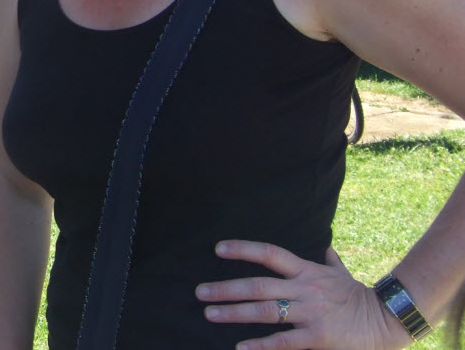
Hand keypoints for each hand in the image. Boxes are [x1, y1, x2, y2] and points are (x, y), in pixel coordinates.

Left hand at [195, 241, 410, 348]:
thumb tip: (327, 247)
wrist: (387, 319)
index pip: (269, 253)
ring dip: (234, 313)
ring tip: (210, 313)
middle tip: (200, 292)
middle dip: (226, 289)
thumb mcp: (342, 273)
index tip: (218, 249)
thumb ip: (330, 260)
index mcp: (306, 271)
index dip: (243, 250)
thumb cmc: (359, 296)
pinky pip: (284, 341)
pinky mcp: (317, 337)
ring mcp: (310, 313)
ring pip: (265, 311)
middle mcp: (304, 289)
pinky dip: (261, 345)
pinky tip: (241, 347)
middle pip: (258, 286)